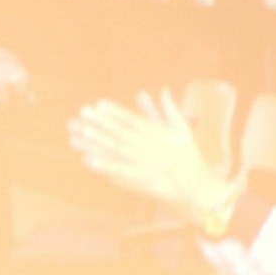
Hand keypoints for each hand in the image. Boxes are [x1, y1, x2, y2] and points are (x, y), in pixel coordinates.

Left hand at [66, 94, 229, 218]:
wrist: (195, 184)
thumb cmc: (189, 154)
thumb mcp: (182, 128)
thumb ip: (169, 109)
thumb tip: (163, 90)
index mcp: (157, 133)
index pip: (131, 119)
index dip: (114, 111)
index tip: (98, 104)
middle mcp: (147, 146)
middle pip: (120, 132)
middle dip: (100, 122)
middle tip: (82, 113)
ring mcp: (142, 162)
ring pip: (116, 150)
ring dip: (98, 141)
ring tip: (80, 132)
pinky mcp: (139, 178)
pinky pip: (118, 170)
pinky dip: (103, 165)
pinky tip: (87, 160)